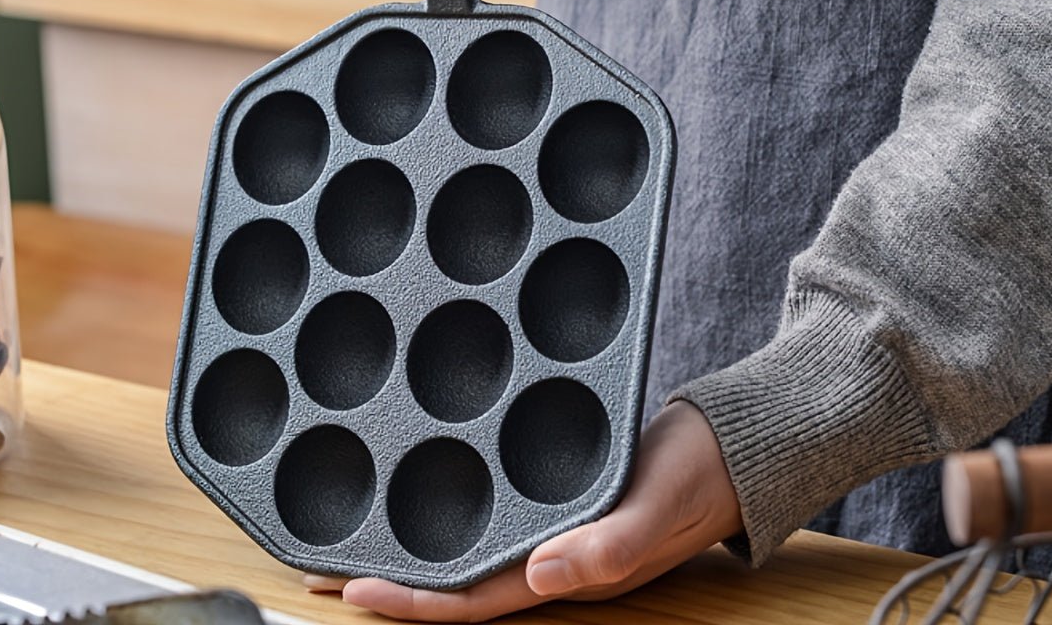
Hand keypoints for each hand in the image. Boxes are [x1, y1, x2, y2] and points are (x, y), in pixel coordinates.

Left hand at [304, 401, 743, 621]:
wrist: (727, 448)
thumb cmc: (697, 476)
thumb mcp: (655, 508)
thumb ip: (608, 547)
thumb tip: (545, 576)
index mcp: (568, 572)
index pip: (474, 602)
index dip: (413, 603)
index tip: (354, 591)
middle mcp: (552, 560)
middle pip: (457, 586)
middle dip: (393, 584)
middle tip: (324, 573)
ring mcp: (554, 532)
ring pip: (468, 553)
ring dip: (412, 551)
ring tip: (355, 540)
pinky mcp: (557, 499)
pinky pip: (491, 516)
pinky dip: (450, 512)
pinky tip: (424, 492)